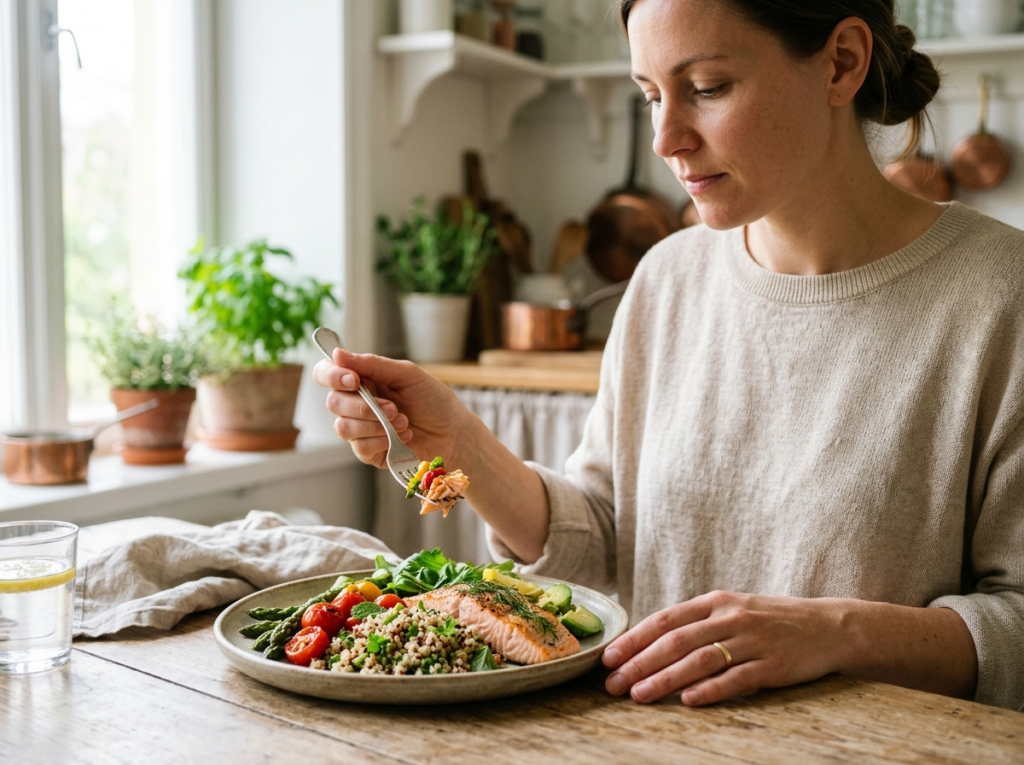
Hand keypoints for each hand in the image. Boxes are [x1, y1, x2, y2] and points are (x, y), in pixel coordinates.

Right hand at [311, 348, 469, 468]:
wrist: (453, 433)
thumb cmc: (433, 400)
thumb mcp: (407, 375)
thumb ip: (372, 364)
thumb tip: (337, 353)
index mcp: (363, 379)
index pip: (327, 373)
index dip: (331, 376)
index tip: (353, 380)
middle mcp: (356, 403)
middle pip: (333, 403)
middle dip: (363, 407)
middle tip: (393, 408)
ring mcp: (361, 428)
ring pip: (343, 427)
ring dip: (375, 425)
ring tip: (403, 421)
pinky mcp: (369, 451)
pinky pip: (360, 447)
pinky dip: (382, 441)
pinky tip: (403, 437)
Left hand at [601, 591, 844, 705]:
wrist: (828, 626)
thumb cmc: (770, 621)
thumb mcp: (732, 610)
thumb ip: (696, 624)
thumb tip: (649, 643)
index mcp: (715, 602)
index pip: (665, 620)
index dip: (635, 639)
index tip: (609, 658)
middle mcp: (730, 617)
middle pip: (676, 641)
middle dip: (640, 663)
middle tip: (613, 685)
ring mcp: (753, 640)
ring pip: (700, 660)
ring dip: (665, 679)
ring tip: (639, 695)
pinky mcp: (773, 665)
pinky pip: (736, 679)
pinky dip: (710, 690)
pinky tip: (688, 701)